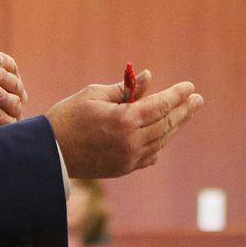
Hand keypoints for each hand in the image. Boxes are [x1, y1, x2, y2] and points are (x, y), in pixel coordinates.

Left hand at [0, 23, 27, 129]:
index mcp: (3, 78)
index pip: (11, 66)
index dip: (5, 62)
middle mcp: (11, 94)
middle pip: (15, 83)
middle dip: (5, 77)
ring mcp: (10, 112)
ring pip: (16, 103)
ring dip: (5, 96)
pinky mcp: (5, 130)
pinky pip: (11, 123)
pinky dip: (4, 117)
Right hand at [44, 70, 202, 178]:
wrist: (48, 153)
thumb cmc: (68, 116)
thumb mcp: (94, 94)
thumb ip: (125, 89)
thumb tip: (149, 78)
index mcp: (124, 120)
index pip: (160, 106)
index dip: (177, 96)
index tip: (189, 87)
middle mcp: (130, 142)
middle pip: (166, 124)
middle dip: (183, 111)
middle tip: (197, 99)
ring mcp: (128, 158)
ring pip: (161, 140)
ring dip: (175, 126)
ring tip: (185, 113)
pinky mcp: (123, 168)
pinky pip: (151, 155)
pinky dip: (160, 142)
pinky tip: (164, 133)